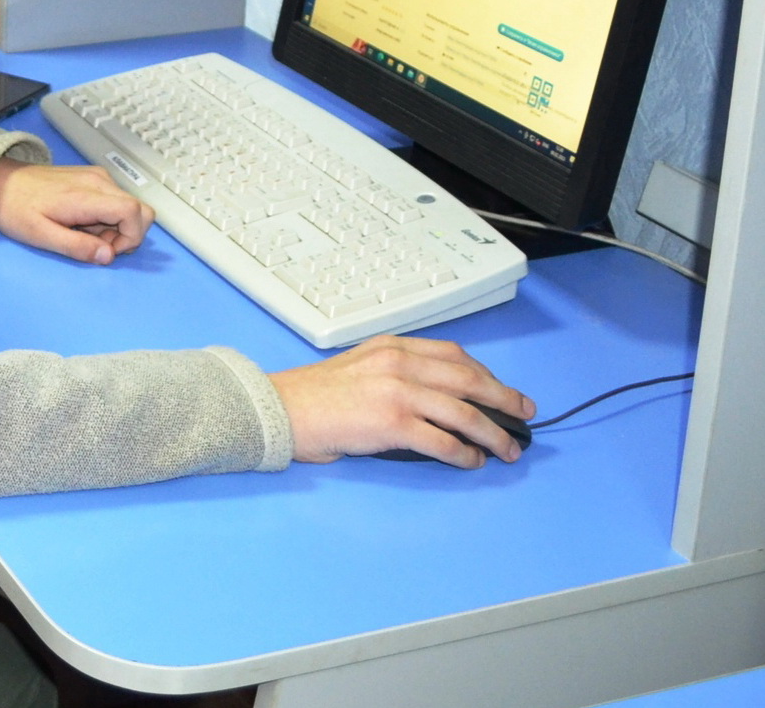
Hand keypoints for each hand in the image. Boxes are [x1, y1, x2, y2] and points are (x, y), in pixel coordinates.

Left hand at [0, 158, 154, 264]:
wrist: (0, 182)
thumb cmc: (16, 209)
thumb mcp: (41, 236)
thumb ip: (77, 247)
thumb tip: (109, 256)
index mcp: (87, 195)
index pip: (135, 212)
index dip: (131, 238)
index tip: (107, 251)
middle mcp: (99, 181)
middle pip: (141, 210)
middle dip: (127, 235)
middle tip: (95, 245)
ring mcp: (97, 176)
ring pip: (129, 207)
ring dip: (116, 228)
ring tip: (82, 233)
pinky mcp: (92, 177)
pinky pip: (115, 200)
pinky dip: (108, 218)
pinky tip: (81, 223)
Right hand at [269, 334, 536, 467]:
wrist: (283, 409)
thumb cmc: (315, 395)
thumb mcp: (359, 366)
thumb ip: (396, 372)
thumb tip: (437, 399)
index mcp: (392, 346)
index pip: (453, 355)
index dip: (485, 374)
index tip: (502, 389)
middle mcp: (399, 363)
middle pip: (468, 379)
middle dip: (503, 399)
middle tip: (524, 414)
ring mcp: (397, 392)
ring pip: (463, 412)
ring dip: (492, 433)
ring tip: (507, 449)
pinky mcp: (392, 423)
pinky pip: (443, 440)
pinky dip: (465, 453)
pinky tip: (473, 461)